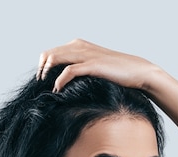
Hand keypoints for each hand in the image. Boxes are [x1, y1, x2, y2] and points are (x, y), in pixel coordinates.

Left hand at [37, 39, 159, 92]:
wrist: (137, 72)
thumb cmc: (118, 74)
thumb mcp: (95, 68)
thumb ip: (81, 70)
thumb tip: (68, 83)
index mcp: (78, 45)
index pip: (51, 52)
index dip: (43, 66)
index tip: (42, 82)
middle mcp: (79, 46)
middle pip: (49, 54)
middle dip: (41, 70)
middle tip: (40, 86)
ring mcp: (86, 55)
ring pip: (56, 59)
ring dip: (47, 74)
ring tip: (45, 88)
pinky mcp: (92, 65)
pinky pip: (69, 70)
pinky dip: (60, 80)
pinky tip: (57, 90)